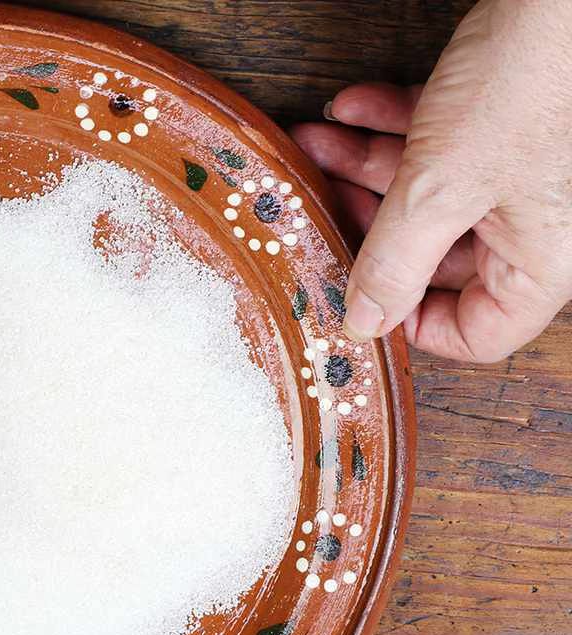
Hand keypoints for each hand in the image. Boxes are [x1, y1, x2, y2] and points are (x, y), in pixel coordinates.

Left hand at [291, 0, 571, 361]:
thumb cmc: (532, 80)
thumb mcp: (441, 188)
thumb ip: (396, 260)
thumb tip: (363, 322)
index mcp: (542, 260)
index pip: (477, 331)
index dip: (411, 321)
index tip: (355, 299)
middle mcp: (535, 223)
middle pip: (436, 256)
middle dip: (370, 225)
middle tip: (320, 208)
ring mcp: (519, 172)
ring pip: (428, 193)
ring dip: (364, 166)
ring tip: (316, 145)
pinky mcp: (504, 121)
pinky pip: (439, 141)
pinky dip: (393, 126)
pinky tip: (347, 107)